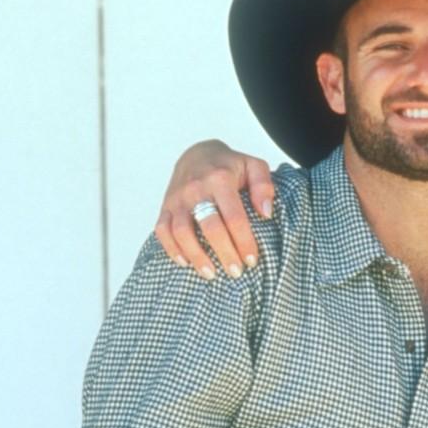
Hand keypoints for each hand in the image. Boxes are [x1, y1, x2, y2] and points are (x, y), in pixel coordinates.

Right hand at [153, 139, 274, 279]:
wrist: (197, 153)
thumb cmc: (231, 166)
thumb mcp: (254, 166)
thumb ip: (264, 186)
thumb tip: (265, 213)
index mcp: (220, 179)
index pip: (234, 217)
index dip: (243, 241)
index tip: (252, 260)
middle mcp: (195, 189)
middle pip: (209, 227)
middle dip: (224, 253)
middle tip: (236, 272)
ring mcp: (177, 198)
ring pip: (181, 231)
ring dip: (196, 256)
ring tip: (211, 274)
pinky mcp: (165, 206)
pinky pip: (162, 230)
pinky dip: (171, 248)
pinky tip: (185, 262)